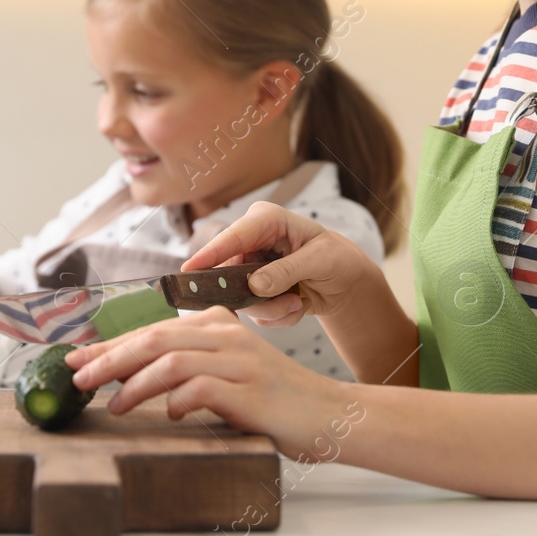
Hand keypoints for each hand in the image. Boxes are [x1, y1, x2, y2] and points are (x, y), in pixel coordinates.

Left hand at [63, 308, 362, 461]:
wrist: (330, 415)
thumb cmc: (273, 401)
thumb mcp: (228, 374)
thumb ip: (188, 369)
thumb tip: (130, 377)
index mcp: (218, 324)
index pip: (153, 329)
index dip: (111, 345)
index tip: (77, 359)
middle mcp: (228, 335)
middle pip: (155, 338)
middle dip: (109, 358)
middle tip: (78, 379)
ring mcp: (240, 361)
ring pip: (171, 360)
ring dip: (134, 383)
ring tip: (113, 406)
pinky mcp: (250, 391)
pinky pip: (201, 388)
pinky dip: (176, 401)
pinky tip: (165, 415)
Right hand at [184, 201, 386, 328]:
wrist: (346, 283)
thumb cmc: (337, 259)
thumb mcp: (320, 260)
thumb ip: (287, 271)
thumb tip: (254, 285)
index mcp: (266, 220)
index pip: (233, 237)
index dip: (211, 253)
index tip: (190, 269)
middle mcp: (251, 242)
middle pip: (229, 274)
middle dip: (257, 297)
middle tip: (289, 303)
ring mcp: (249, 268)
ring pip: (241, 299)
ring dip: (272, 308)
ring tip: (298, 302)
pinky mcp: (252, 291)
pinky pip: (253, 313)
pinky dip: (277, 316)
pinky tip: (296, 305)